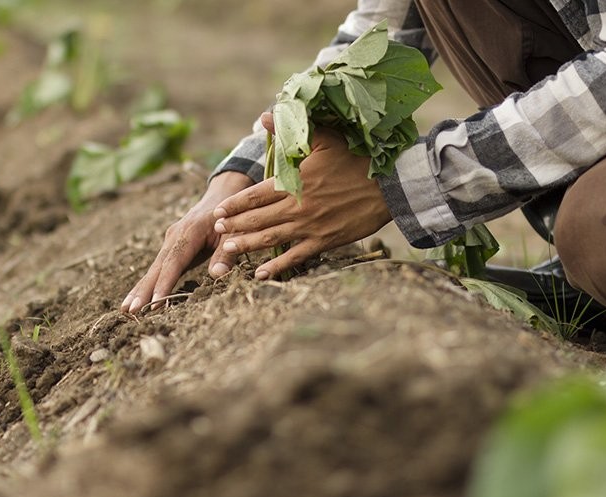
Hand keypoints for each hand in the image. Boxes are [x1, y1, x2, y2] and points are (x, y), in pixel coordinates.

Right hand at [121, 171, 253, 312]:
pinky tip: (137, 299)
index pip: (174, 262)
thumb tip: (217, 275)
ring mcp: (170, 243)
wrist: (221, 197)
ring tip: (125, 309)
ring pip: (153, 269)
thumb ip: (226, 254)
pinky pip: (157, 269)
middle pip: (157, 267)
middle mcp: (174, 237)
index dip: (165, 283)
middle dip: (143, 290)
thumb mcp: (234, 233)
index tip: (156, 303)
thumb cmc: (230, 217)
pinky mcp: (171, 249)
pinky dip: (147, 284)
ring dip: (140, 290)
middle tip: (130, 311)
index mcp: (189, 232)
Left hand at [212, 112, 391, 279]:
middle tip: (217, 231)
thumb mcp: (325, 138)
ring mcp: (310, 226)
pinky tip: (260, 274)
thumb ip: (291, 131)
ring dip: (247, 245)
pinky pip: (295, 257)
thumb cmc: (356, 160)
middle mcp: (298, 206)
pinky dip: (277, 266)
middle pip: (258, 219)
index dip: (235, 205)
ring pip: (270, 238)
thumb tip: (265, 114)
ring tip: (228, 251)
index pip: (255, 195)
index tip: (218, 211)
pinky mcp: (324, 241)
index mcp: (295, 181)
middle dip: (235, 225)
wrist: (389, 186)